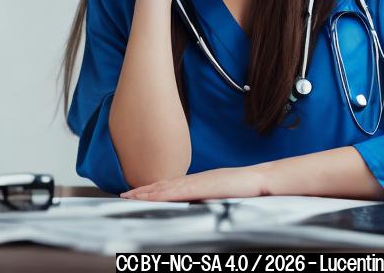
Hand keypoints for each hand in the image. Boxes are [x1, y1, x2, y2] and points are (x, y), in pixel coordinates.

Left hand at [119, 165, 268, 201]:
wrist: (260, 179)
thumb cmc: (243, 188)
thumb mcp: (218, 193)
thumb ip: (204, 196)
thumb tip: (194, 203)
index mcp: (195, 182)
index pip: (167, 186)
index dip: (149, 189)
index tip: (135, 193)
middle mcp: (192, 180)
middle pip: (161, 185)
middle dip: (141, 191)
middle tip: (123, 195)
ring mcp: (196, 182)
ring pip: (165, 187)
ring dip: (146, 192)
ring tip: (130, 196)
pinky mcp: (202, 186)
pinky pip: (178, 191)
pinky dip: (163, 193)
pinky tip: (152, 196)